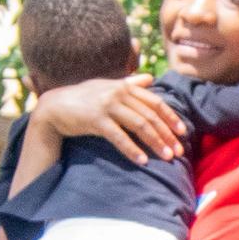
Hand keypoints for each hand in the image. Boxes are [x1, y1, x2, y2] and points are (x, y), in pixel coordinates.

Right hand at [29, 74, 187, 162]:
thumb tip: (149, 78)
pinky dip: (132, 150)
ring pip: (140, 126)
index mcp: (124, 86)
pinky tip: (143, 161)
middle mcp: (118, 93)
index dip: (171, 117)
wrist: (54, 107)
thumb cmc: (83, 98)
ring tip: (168, 157)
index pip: (155, 102)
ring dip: (156, 143)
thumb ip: (129, 83)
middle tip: (179, 151)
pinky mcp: (96, 120)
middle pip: (150, 115)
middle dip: (167, 134)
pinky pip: (119, 137)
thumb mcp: (107, 87)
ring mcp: (107, 106)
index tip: (183, 132)